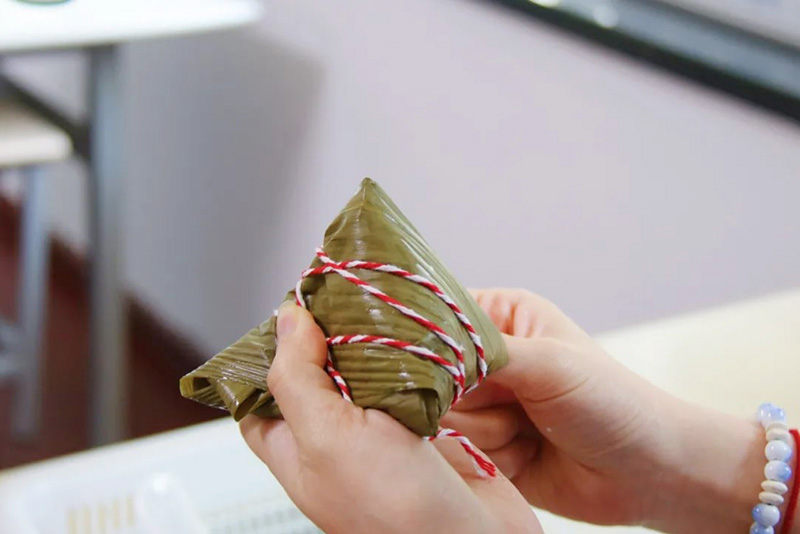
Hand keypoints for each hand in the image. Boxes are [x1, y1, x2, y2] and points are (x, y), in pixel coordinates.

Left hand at [240, 302, 541, 533]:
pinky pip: (415, 380)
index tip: (292, 307)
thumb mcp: (326, 439)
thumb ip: (297, 379)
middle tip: (343, 292)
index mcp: (298, 450)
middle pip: (320, 373)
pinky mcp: (427, 428)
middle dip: (329, 334)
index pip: (263, 393)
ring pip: (370, 372)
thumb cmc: (395, 512)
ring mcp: (384, 435)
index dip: (270, 350)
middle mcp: (337, 441)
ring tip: (381, 303)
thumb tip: (286, 320)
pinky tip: (421, 333)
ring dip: (377, 341)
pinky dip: (417, 356)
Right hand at [442, 289, 775, 533]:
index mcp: (499, 318)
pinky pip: (456, 455)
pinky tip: (526, 456)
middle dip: (469, 400)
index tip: (441, 365)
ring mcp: (483, 406)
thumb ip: (483, 353)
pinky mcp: (483, 448)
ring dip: (486, 434)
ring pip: (440, 420)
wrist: (648, 472)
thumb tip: (427, 350)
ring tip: (529, 432)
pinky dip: (489, 461)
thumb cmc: (612, 401)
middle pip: (431, 376)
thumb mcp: (549, 364)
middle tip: (513, 406)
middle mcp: (485, 360)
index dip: (427, 342)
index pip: (436, 318)